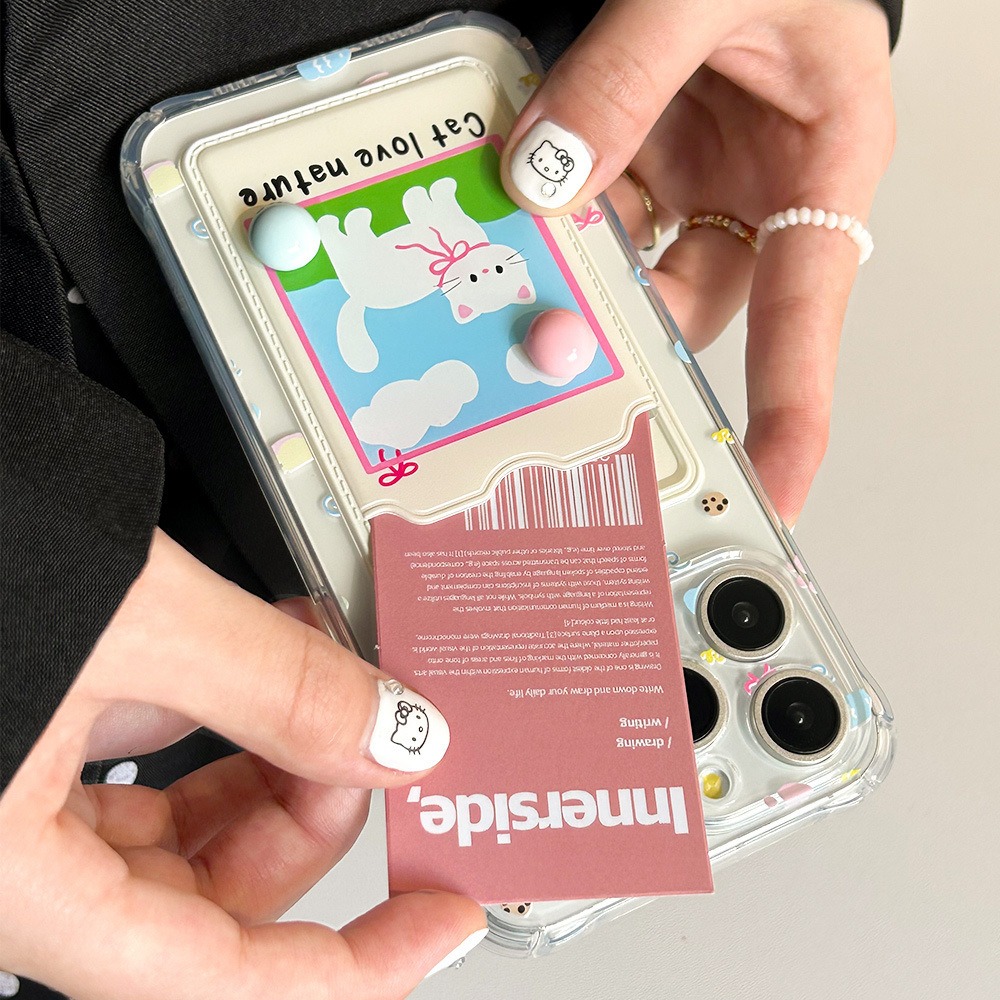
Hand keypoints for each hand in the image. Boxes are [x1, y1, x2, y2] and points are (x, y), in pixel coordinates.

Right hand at [0, 530, 483, 998]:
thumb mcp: (132, 615)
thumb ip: (272, 683)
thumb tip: (394, 733)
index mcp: (5, 874)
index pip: (211, 978)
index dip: (350, 965)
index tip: (437, 920)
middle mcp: (0, 856)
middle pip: (201, 898)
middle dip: (310, 815)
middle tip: (377, 737)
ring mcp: (5, 796)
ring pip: (172, 826)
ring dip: (268, 754)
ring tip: (325, 676)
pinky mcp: (18, 735)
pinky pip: (137, 760)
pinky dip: (213, 714)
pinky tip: (260, 653)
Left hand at [501, 0, 894, 523]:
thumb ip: (628, 76)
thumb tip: (550, 175)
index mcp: (821, 166)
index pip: (806, 312)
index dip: (791, 408)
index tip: (771, 485)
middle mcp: (758, 190)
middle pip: (686, 303)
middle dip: (623, 331)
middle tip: (559, 357)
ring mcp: (696, 177)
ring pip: (626, 262)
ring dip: (569, 265)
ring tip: (514, 262)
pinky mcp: (644, 154)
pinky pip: (590, 205)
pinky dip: (548, 209)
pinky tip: (511, 198)